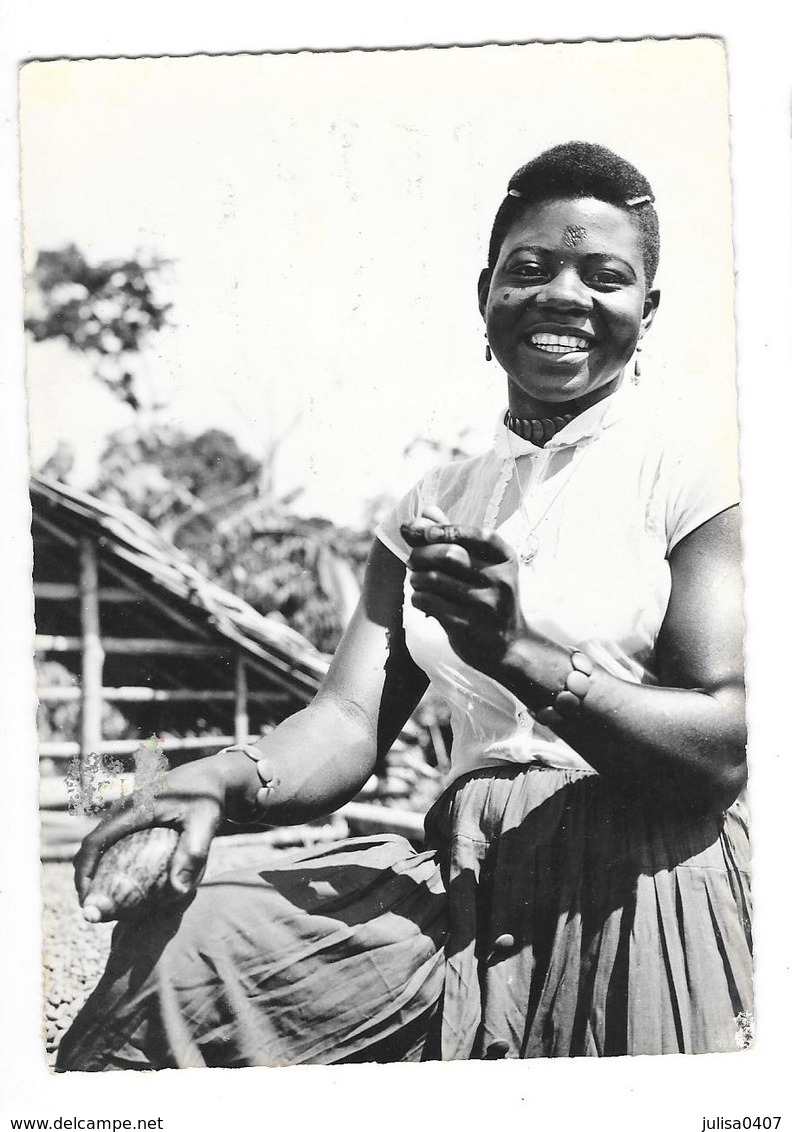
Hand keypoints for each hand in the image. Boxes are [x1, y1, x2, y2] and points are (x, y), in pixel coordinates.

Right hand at [73, 753, 235, 920]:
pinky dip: (111, 861)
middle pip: (92, 845)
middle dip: (86, 876)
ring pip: (101, 843)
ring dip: (96, 870)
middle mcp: (124, 808)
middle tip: (96, 908)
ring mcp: (128, 810)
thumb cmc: (209, 798)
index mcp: (132, 809)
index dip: (84, 872)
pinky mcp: (135, 814)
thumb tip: (178, 892)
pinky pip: (115, 840)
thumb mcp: (205, 823)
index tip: (88, 901)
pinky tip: (128, 883)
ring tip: (107, 900)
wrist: (212, 775)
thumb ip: (193, 853)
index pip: (95, 842)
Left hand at [402, 519, 528, 676]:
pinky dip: (417, 596)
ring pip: (433, 579)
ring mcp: (484, 605)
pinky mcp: (467, 626)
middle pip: (449, 555)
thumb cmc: (490, 597)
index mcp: (506, 559)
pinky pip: (428, 602)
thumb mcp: (484, 565)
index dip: (445, 529)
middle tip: (413, 559)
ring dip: (415, 576)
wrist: (508, 646)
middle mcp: (499, 580)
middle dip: (421, 553)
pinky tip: (421, 597)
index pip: (476, 535)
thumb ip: (455, 536)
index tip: (423, 531)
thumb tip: (426, 511)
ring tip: (416, 578)